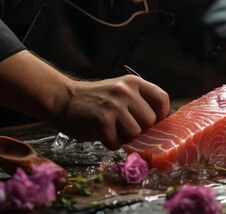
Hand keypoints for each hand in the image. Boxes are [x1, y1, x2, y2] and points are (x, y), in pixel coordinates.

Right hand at [0, 51, 169, 149]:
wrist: (62, 100)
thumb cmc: (95, 101)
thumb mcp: (120, 92)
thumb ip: (139, 103)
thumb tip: (161, 127)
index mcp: (134, 83)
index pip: (162, 99)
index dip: (160, 115)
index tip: (152, 123)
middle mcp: (126, 91)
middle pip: (150, 122)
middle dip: (140, 131)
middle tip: (124, 128)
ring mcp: (114, 106)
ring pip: (135, 134)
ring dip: (124, 138)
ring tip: (111, 130)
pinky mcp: (102, 121)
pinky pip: (117, 142)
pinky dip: (110, 143)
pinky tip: (101, 134)